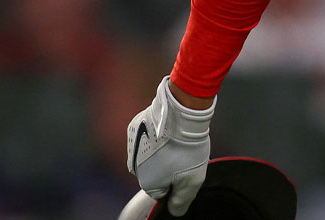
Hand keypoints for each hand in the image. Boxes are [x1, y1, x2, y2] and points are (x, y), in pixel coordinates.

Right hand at [126, 76, 213, 214]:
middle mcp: (134, 167)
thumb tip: (175, 212)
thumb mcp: (192, 181)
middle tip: (181, 155)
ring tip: (175, 142)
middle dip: (166, 168)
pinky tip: (166, 130)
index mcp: (146, 183)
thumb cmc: (186, 148)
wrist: (181, 114)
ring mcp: (131, 147)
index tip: (184, 170)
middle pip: (152, 173)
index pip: (161, 192)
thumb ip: (182, 201)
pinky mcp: (133, 128)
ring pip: (147, 155)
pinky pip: (144, 138)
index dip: (175, 183)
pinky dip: (154, 136)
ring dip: (159, 151)